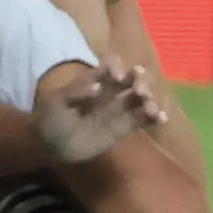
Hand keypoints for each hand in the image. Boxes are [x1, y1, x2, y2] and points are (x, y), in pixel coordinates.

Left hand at [35, 59, 164, 165]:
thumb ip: (76, 92)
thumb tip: (97, 86)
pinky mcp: (123, 128)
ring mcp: (118, 110)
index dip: (117, 67)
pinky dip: (153, 117)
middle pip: (132, 80)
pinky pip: (142, 120)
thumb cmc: (52, 118)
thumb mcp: (58, 102)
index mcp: (95, 80)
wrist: (51, 144)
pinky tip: (161, 118)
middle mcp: (110, 92)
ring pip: (141, 100)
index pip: (112, 67)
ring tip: (151, 108)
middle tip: (140, 91)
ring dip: (150, 100)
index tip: (118, 76)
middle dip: (140, 81)